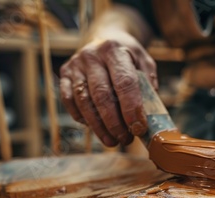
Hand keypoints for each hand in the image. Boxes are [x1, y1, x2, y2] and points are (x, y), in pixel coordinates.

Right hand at [60, 31, 156, 146]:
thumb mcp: (144, 63)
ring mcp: (75, 65)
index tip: (138, 128)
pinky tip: (95, 128)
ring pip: (84, 102)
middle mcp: (91, 55)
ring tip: (113, 141)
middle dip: (115, 123)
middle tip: (126, 139)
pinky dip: (82, 118)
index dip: (132, 108)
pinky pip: (69, 101)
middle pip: (102, 95)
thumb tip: (150, 115)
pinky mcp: (64, 74)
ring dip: (99, 126)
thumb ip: (149, 86)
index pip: (124, 83)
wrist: (104, 38)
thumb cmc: (128, 56)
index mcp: (115, 50)